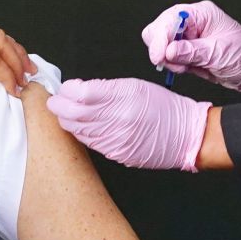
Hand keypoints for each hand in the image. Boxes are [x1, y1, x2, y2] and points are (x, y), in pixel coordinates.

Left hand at [45, 78, 210, 171]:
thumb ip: (105, 88)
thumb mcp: (135, 86)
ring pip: (79, 130)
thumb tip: (78, 91)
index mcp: (124, 97)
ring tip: (65, 112)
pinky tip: (81, 126)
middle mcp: (118, 119)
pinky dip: (81, 133)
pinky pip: (91, 143)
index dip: (67, 90)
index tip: (65, 88)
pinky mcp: (117, 153)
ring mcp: (117, 139)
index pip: (82, 94)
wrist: (185, 134)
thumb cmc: (163, 107)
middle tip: (55, 101)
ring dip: (67, 120)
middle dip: (59, 106)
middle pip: (74, 113)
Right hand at [142, 1, 240, 94]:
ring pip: (159, 42)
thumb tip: (169, 51)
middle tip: (172, 63)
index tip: (159, 56)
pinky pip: (167, 55)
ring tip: (184, 67)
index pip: (171, 18)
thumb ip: (193, 52)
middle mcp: (191, 22)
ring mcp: (187, 36)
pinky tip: (186, 68)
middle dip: (161, 47)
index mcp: (201, 14)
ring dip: (166, 57)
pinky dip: (171, 63)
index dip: (161, 37)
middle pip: (159, 28)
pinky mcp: (185, 49)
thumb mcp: (220, 53)